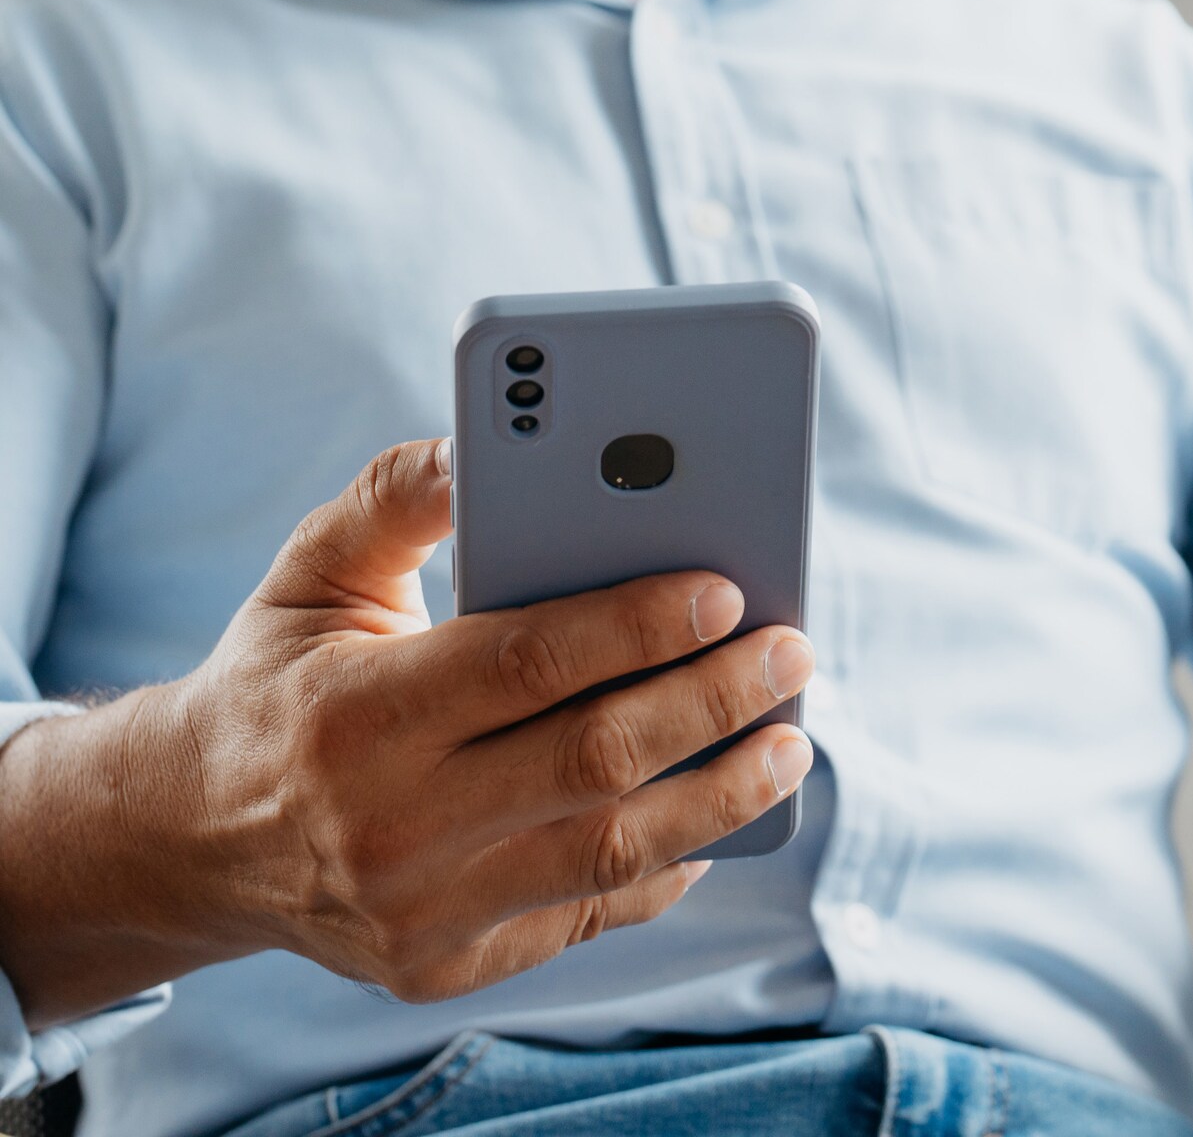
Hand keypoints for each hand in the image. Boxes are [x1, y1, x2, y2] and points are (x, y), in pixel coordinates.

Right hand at [0, 440, 815, 1025]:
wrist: (187, 838)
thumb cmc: (278, 681)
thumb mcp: (310, 573)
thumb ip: (396, 499)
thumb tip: (481, 437)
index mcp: (355, 710)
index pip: (527, 662)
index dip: (639, 624)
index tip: (730, 589)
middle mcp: (386, 821)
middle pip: (593, 760)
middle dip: (714, 702)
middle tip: (792, 654)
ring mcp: (418, 908)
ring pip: (610, 852)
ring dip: (723, 796)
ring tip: (789, 742)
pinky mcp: (443, 967)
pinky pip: (587, 916)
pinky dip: (665, 867)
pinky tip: (717, 816)